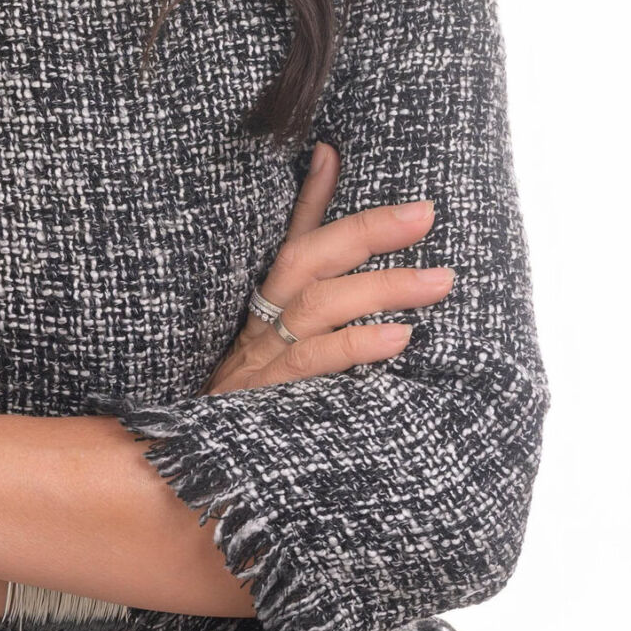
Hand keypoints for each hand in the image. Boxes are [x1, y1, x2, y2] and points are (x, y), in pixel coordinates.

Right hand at [206, 142, 453, 393]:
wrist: (192, 478)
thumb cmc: (248, 416)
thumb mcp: (275, 359)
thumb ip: (311, 316)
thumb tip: (338, 253)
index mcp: (258, 312)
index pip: (289, 243)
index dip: (311, 197)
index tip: (336, 153)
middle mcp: (256, 329)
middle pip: (306, 262)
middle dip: (367, 232)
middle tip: (425, 214)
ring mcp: (260, 363)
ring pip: (316, 307)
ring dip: (380, 286)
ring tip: (438, 280)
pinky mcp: (267, 401)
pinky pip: (311, 363)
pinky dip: (355, 345)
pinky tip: (398, 338)